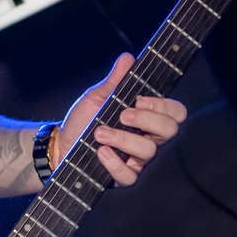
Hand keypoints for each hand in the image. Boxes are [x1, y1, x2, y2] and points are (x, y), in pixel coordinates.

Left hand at [58, 53, 185, 186]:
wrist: (61, 145)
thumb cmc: (83, 121)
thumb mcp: (96, 98)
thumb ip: (114, 81)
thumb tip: (127, 59)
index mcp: (147, 117)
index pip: (175, 112)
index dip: (164, 106)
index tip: (141, 100)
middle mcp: (148, 139)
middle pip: (169, 131)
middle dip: (148, 120)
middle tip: (124, 115)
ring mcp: (138, 160)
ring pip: (149, 152)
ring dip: (124, 139)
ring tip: (100, 132)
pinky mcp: (123, 177)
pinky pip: (130, 176)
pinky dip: (115, 164)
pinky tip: (102, 152)